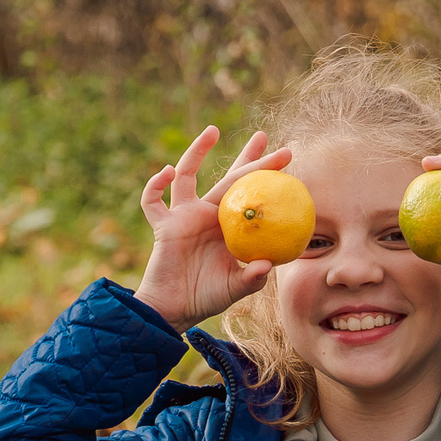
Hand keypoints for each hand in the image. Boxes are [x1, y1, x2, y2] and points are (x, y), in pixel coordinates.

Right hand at [133, 126, 290, 332]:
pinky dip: (154, 185)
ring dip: (197, 151)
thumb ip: (252, 278)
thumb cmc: (205, 298)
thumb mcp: (235, 288)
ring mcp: (183, 217)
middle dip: (248, 156)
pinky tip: (165, 172)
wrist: (174, 310)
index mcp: (229, 226)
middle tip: (265, 135)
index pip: (251, 194)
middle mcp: (207, 215)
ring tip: (213, 130)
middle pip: (229, 177)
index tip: (288, 159)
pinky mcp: (162, 226)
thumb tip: (269, 264)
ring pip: (186, 176)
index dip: (267, 177)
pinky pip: (152, 201)